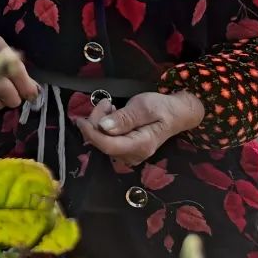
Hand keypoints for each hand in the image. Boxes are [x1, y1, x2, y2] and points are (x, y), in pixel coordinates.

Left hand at [75, 91, 204, 165]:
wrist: (177, 114)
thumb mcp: (144, 106)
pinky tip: (112, 115)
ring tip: (111, 105)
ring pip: (102, 141)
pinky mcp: (125, 150)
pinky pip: (106, 140)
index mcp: (140, 145)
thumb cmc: (162, 108)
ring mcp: (129, 154)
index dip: (91, 133)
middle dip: (96, 121)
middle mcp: (133, 155)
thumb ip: (125, 118)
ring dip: (99, 122)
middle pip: (102, 143)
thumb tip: (103, 127)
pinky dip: (104, 126)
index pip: (108, 146)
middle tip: (107, 102)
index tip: (80, 119)